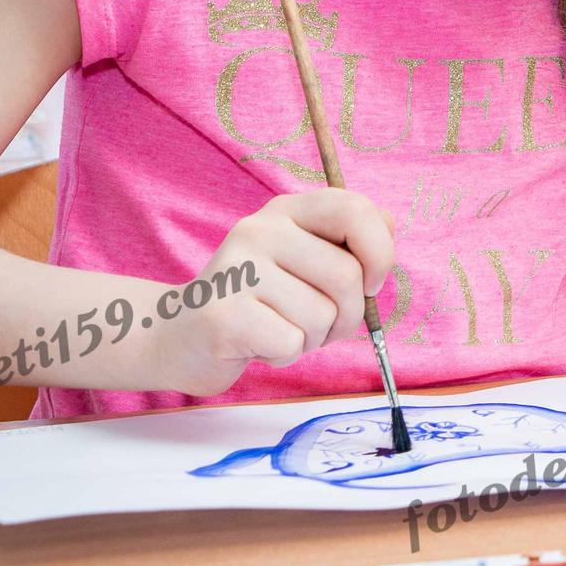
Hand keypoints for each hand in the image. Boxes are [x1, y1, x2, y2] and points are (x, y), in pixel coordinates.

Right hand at [142, 188, 393, 394]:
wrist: (179, 338)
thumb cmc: (262, 304)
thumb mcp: (304, 261)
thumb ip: (347, 245)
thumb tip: (386, 237)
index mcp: (287, 210)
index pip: (355, 210)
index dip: (380, 252)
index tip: (371, 283)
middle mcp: (259, 230)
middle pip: (347, 276)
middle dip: (349, 316)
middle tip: (321, 325)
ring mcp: (237, 270)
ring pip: (323, 316)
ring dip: (314, 338)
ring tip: (282, 330)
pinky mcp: (223, 315)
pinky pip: (292, 342)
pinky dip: (287, 355)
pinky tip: (259, 345)